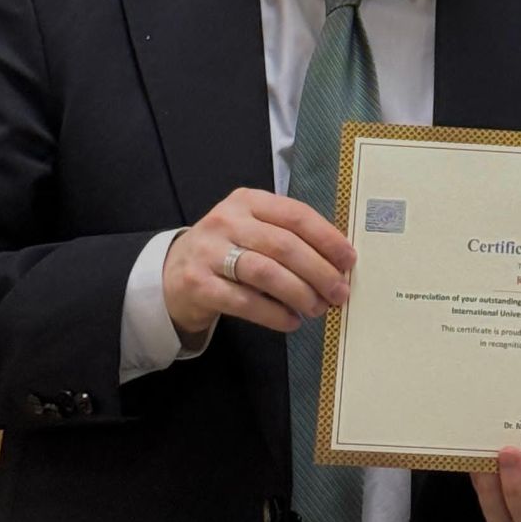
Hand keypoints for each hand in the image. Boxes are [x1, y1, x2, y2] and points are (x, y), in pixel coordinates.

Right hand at [162, 189, 354, 341]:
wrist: (172, 273)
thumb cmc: (226, 249)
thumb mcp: (252, 228)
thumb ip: (288, 236)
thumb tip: (337, 261)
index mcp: (248, 200)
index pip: (296, 215)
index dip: (327, 238)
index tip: (348, 260)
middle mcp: (227, 221)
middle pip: (284, 245)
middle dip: (319, 271)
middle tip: (339, 292)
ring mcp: (210, 252)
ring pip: (266, 273)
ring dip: (299, 293)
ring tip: (317, 308)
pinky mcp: (199, 284)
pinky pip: (245, 301)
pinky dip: (273, 314)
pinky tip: (291, 321)